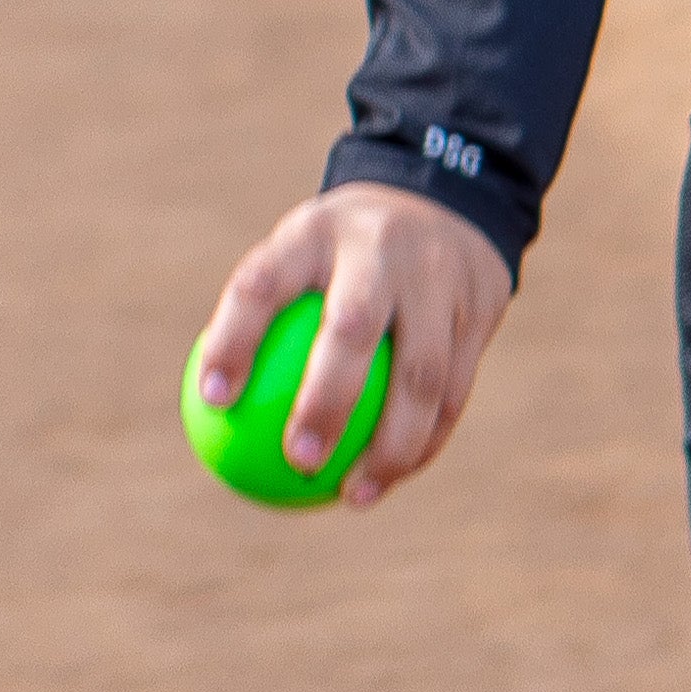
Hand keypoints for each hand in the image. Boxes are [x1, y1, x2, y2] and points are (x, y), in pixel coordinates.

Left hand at [191, 185, 516, 513]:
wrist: (445, 196)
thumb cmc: (341, 255)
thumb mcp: (299, 255)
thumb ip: (261, 321)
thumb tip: (209, 414)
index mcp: (315, 231)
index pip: (263, 281)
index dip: (234, 338)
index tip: (214, 400)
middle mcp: (379, 247)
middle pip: (351, 328)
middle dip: (326, 402)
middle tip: (300, 462)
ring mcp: (438, 273)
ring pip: (421, 374)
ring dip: (390, 446)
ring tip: (355, 494)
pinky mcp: (481, 304)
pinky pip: (453, 390)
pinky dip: (425, 441)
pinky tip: (392, 476)